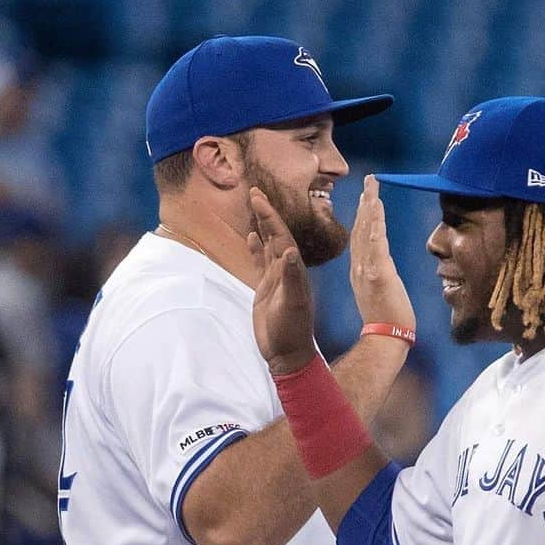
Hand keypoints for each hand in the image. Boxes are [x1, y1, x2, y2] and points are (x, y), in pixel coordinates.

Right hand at [248, 187, 314, 375]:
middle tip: (254, 191)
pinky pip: (260, 262)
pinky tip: (251, 236)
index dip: (271, 217)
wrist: (287, 353)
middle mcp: (286, 270)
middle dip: (266, 214)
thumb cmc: (291, 331)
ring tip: (254, 206)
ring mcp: (276, 279)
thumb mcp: (292, 304)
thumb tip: (290, 252)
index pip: (281, 237)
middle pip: (276, 235)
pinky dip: (256, 248)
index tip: (259, 197)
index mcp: (293, 271)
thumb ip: (291, 278)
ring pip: (268, 245)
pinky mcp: (266, 289)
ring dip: (262, 226)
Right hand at [349, 176, 414, 330]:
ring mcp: (368, 270)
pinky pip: (375, 243)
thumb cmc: (387, 324)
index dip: (362, 217)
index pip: (360, 239)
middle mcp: (360, 268)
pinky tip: (376, 207)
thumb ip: (380, 281)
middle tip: (369, 182)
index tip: (366, 199)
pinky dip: (374, 224)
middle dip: (364, 204)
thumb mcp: (381, 297)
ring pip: (366, 231)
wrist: (385, 340)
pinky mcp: (378, 274)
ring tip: (372, 186)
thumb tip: (385, 275)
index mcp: (360, 273)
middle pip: (360, 229)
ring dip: (369, 207)